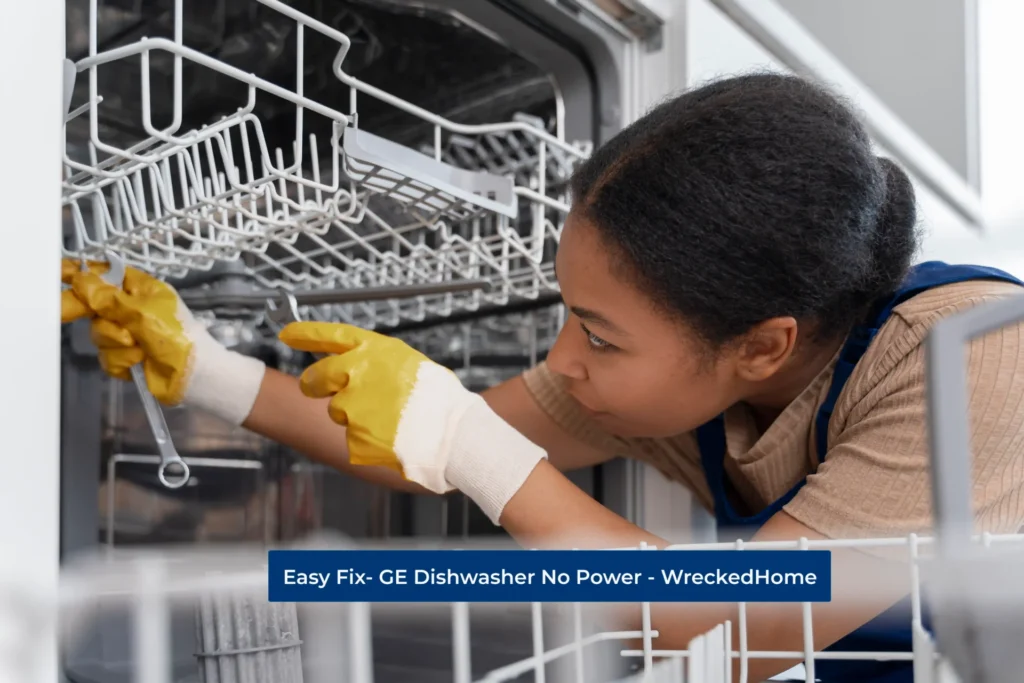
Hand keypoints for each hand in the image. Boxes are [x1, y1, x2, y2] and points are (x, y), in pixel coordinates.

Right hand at [61, 257, 265, 424]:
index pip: (108, 276)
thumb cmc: (177, 336)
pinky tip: (138, 362)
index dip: (86, 276)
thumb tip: (81, 280)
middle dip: (96, 316)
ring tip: (138, 347)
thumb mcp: (143, 312)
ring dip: (116, 342)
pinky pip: (106, 356)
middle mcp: (133, 309)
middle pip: (96, 306)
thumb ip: (110, 299)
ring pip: (99, 333)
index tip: (63, 274)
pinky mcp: (126, 358)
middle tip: (70, 313)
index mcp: (142, 290)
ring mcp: (129, 334)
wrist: (194, 375)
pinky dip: (121, 360)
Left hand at [278, 321, 547, 523]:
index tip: (288, 333)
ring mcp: (352, 406)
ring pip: (337, 411)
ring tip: (388, 420)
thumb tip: (358, 366)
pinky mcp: (353, 436)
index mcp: (374, 350)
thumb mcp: (410, 364)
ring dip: (354, 415)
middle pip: (317, 377)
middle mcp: (356, 373)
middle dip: (316, 385)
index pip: (329, 335)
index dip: (305, 334)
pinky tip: (391, 438)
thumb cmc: (441, 400)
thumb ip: (378, 363)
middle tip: (331, 392)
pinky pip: (352, 438)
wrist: (455, 435)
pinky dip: (368, 440)